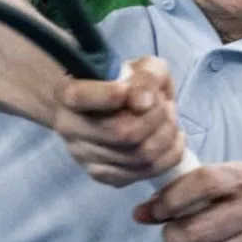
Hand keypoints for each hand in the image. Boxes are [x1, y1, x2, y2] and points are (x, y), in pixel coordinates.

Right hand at [52, 56, 186, 186]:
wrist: (113, 106)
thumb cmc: (126, 81)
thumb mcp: (141, 66)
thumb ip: (145, 77)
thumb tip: (142, 103)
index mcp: (69, 93)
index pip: (81, 97)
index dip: (108, 95)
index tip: (126, 89)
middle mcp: (70, 127)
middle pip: (122, 132)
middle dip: (155, 117)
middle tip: (164, 104)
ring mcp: (84, 156)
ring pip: (138, 155)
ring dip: (166, 135)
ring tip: (169, 119)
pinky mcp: (102, 176)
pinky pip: (146, 172)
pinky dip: (169, 154)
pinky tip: (172, 137)